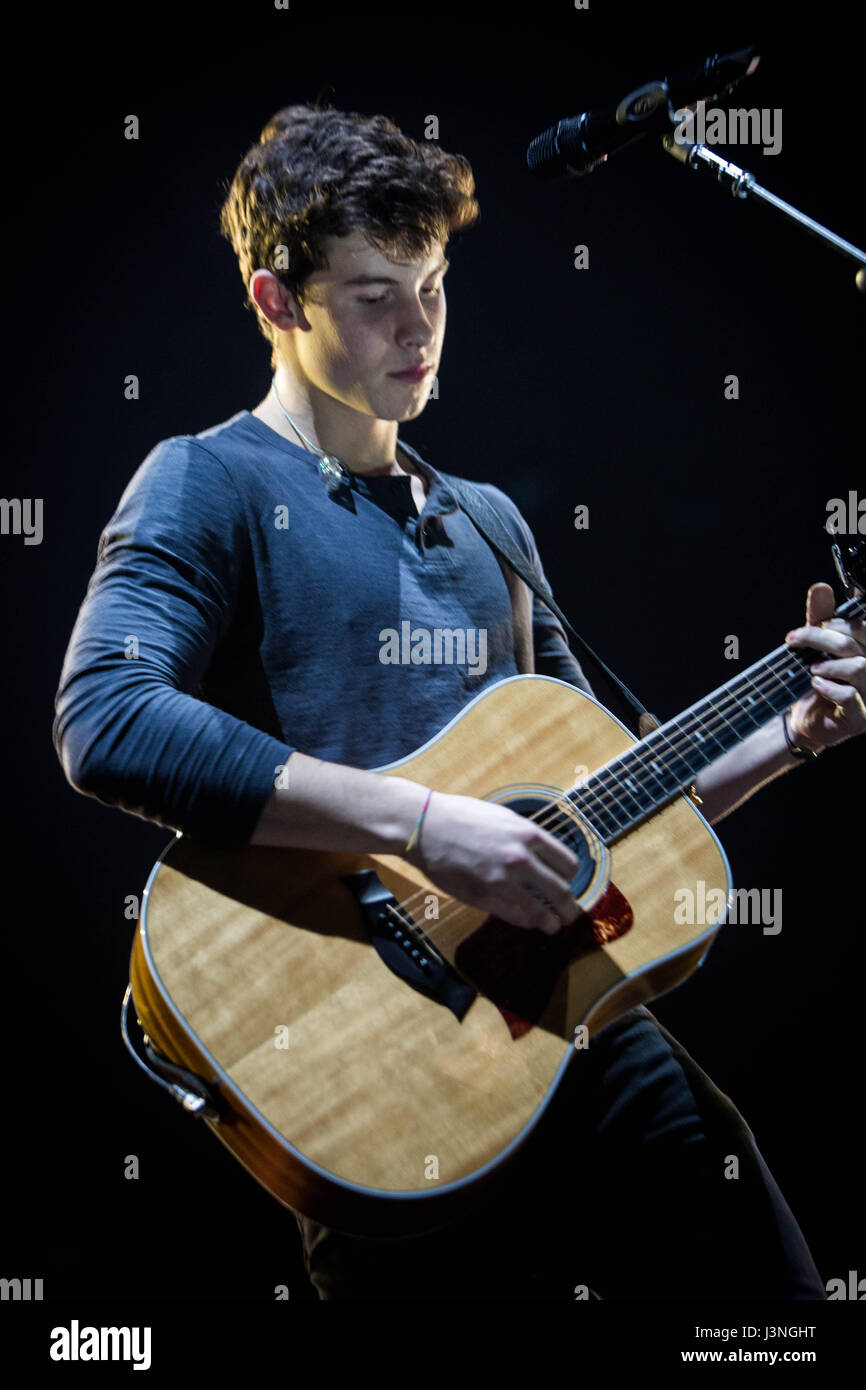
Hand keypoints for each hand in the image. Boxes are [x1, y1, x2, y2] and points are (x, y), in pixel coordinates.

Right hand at [407, 791, 579, 933]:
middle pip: (560, 891)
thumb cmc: (462, 817)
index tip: (569, 882)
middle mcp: (519, 859)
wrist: (425, 827)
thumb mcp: (504, 817)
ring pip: (540, 912)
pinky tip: (527, 921)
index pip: (568, 864)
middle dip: (570, 907)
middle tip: (571, 914)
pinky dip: (525, 921)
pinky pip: (514, 916)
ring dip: (551, 923)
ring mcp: (501, 881)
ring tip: (553, 926)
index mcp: (527, 834)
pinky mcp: (483, 897)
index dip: (572, 877)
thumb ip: (527, 837)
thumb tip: (546, 856)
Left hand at [784, 582, 865, 750]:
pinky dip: (829, 687)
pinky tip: (816, 684)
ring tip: (812, 668)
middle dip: (822, 638)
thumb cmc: (815, 681)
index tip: (804, 630)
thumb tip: (821, 587)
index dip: (835, 624)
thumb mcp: (815, 647)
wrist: (804, 720)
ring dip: (829, 664)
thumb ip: (820, 618)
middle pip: (856, 645)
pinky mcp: (859, 718)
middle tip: (795, 640)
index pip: (862, 628)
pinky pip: (850, 697)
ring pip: (860, 667)